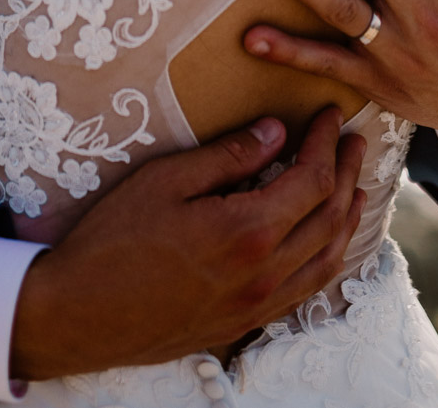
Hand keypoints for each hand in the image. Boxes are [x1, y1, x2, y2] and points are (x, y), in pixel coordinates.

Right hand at [11, 107, 364, 378]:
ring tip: (353, 185)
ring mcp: (259, 303)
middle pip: (329, 217)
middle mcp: (265, 272)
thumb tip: (274, 132)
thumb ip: (226, 156)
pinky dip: (329, 257)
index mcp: (248, 231)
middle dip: (346, 172)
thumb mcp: (165, 180)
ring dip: (347, 217)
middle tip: (353, 140)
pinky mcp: (247, 322)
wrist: (84, 313)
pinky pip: (308, 288)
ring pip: (328, 258)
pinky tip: (326, 240)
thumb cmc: (115, 241)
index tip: (330, 115)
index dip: (327, 143)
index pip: (311, 180)